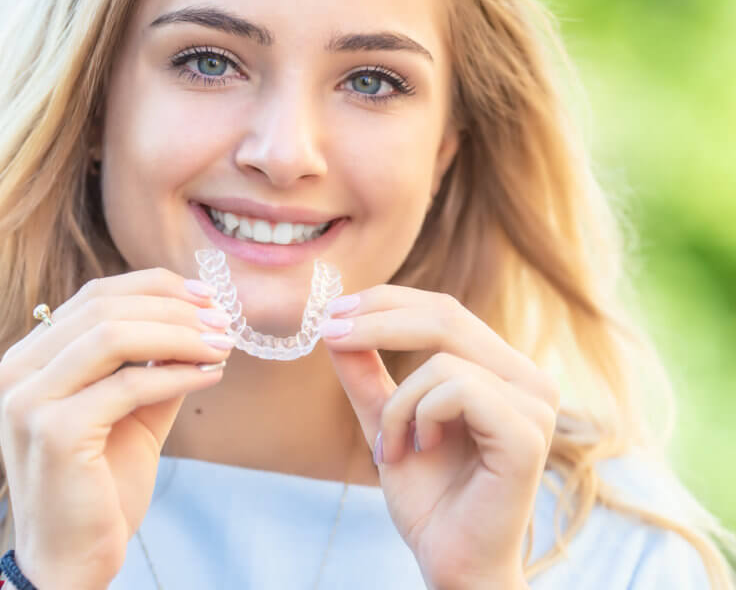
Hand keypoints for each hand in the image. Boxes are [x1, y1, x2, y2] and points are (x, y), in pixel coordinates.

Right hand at [0, 268, 232, 589]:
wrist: (75, 555)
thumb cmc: (104, 478)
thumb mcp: (134, 405)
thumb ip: (157, 359)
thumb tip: (204, 317)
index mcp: (29, 357)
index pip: (96, 295)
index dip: (157, 286)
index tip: (208, 295)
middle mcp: (16, 371)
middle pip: (106, 308)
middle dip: (176, 309)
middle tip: (224, 321)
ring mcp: (28, 400)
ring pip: (115, 336)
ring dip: (181, 335)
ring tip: (223, 345)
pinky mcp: (53, 431)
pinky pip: (130, 384)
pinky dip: (178, 373)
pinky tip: (212, 376)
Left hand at [322, 286, 557, 589]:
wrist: (452, 562)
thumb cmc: (429, 496)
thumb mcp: (386, 419)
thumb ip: (366, 373)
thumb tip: (335, 323)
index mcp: (501, 368)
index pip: (444, 310)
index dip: (387, 301)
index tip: (334, 310)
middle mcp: (527, 377)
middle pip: (446, 315)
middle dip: (377, 320)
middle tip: (330, 332)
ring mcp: (535, 404)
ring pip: (442, 358)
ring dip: (398, 403)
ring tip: (391, 446)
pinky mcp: (528, 433)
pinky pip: (457, 389)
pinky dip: (419, 416)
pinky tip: (421, 449)